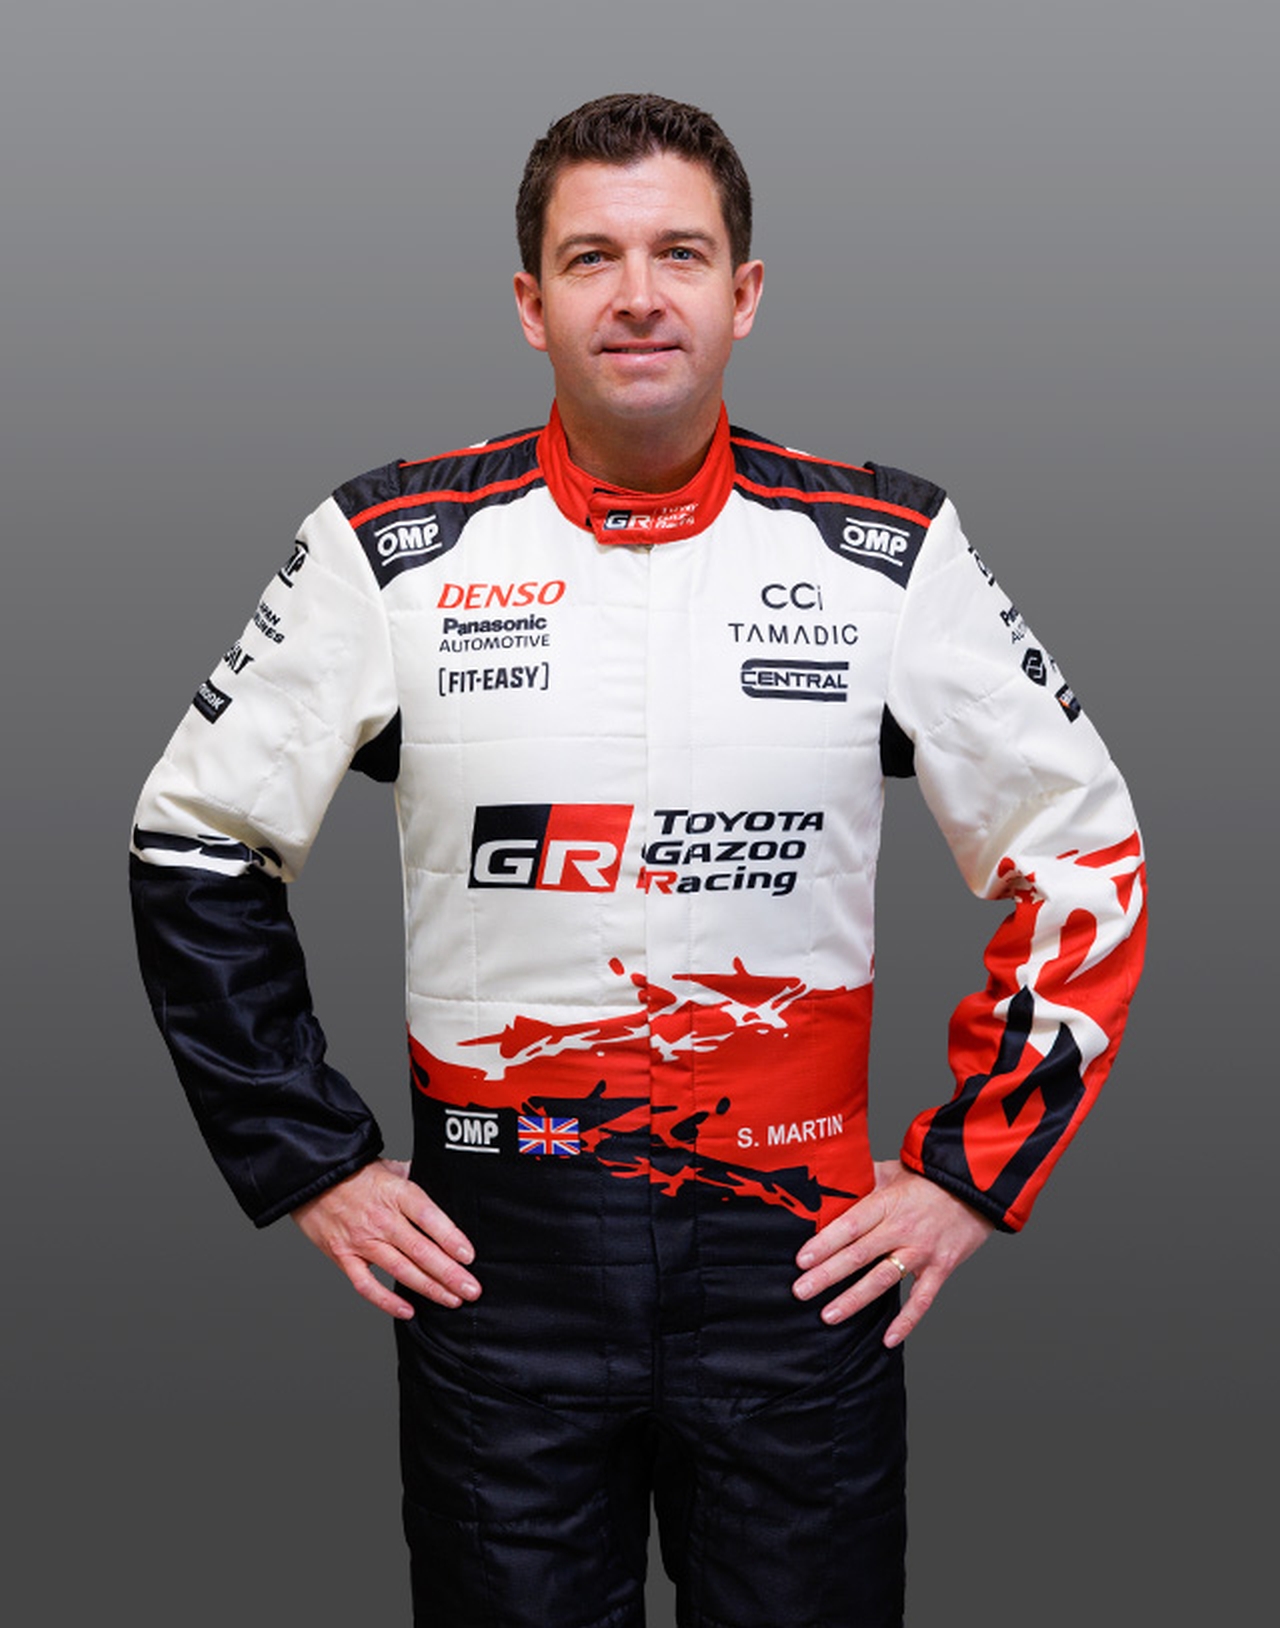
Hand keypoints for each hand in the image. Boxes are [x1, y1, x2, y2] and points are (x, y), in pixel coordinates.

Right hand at [291, 1158, 479, 1319]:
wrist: (311, 1178)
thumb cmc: (355, 1173)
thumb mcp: (390, 1167)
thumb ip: (418, 1177)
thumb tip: (447, 1181)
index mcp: (396, 1193)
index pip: (429, 1217)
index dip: (450, 1237)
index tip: (469, 1256)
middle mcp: (381, 1219)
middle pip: (420, 1249)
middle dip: (449, 1273)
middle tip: (471, 1290)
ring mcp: (361, 1240)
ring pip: (400, 1270)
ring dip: (429, 1288)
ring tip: (452, 1300)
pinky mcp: (343, 1257)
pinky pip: (366, 1285)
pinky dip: (386, 1301)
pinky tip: (408, 1311)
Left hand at [793, 1159, 993, 1346]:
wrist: (976, 1188)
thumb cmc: (929, 1179)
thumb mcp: (894, 1170)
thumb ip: (863, 1179)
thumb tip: (832, 1181)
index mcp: (887, 1203)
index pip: (849, 1225)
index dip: (824, 1243)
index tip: (801, 1260)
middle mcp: (902, 1229)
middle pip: (859, 1255)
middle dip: (827, 1275)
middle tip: (801, 1291)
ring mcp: (922, 1251)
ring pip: (883, 1279)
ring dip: (854, 1299)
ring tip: (828, 1315)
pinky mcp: (941, 1268)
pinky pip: (922, 1300)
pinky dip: (906, 1322)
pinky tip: (887, 1339)